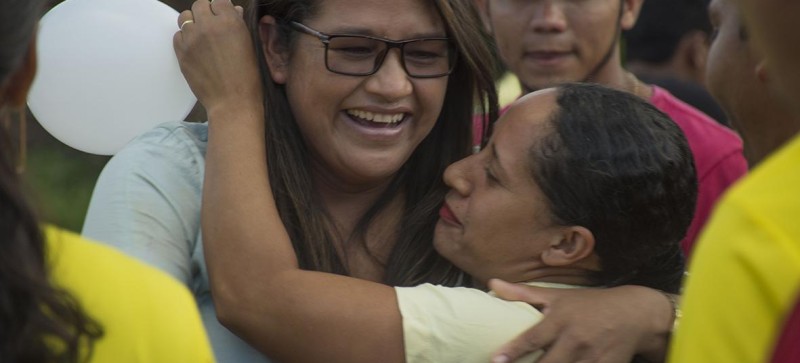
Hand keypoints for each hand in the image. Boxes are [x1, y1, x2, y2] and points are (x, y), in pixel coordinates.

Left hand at [173, 0, 261, 115]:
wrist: (233, 102)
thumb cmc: (247, 77)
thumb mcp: (250, 46)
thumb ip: (239, 24)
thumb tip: (233, 10)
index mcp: (230, 22)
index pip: (219, 1)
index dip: (222, 8)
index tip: (223, 15)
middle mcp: (209, 26)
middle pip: (200, 5)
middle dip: (206, 12)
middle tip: (212, 24)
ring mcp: (192, 39)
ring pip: (185, 17)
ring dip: (193, 22)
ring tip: (201, 35)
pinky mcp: (182, 52)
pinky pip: (178, 35)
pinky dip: (185, 38)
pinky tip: (195, 48)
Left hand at [488, 279, 672, 362]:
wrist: (635, 313)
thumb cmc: (590, 304)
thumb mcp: (558, 296)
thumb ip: (524, 294)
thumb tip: (492, 284)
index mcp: (561, 318)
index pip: (533, 338)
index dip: (513, 350)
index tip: (496, 360)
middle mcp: (576, 338)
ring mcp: (592, 356)